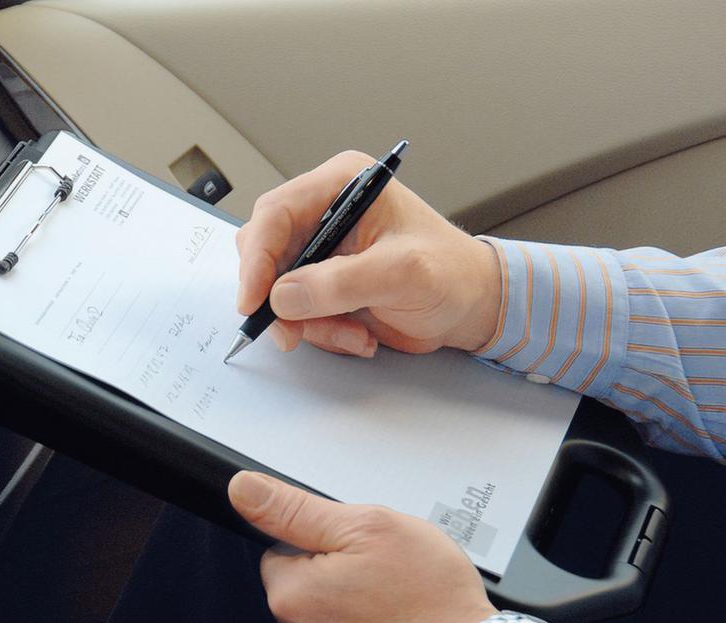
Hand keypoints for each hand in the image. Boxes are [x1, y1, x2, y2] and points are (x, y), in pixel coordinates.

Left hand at [228, 471, 497, 622]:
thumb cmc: (428, 594)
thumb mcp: (366, 527)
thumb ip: (297, 509)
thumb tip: (242, 489)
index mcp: (290, 594)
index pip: (280, 545)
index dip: (324, 537)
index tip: (359, 546)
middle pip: (302, 574)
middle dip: (339, 564)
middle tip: (384, 570)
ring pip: (326, 600)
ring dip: (354, 592)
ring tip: (394, 596)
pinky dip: (365, 620)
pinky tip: (395, 619)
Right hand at [236, 151, 501, 356]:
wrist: (471, 306)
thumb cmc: (451, 274)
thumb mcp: (401, 274)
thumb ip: (341, 282)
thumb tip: (283, 295)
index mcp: (343, 186)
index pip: (276, 213)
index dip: (257, 258)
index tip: (253, 300)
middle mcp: (325, 212)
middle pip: (265, 251)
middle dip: (279, 299)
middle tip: (294, 333)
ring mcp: (321, 250)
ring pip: (277, 289)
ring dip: (309, 322)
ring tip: (354, 333)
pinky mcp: (323, 282)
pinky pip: (296, 312)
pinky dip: (321, 331)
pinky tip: (359, 333)